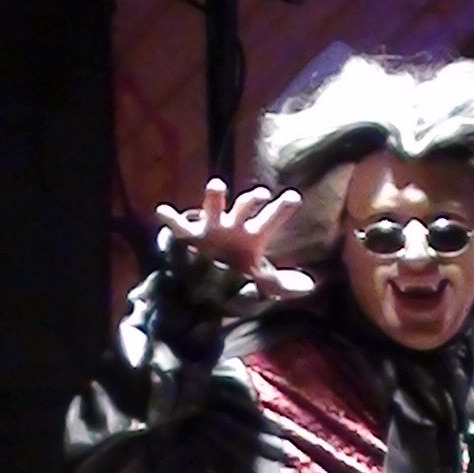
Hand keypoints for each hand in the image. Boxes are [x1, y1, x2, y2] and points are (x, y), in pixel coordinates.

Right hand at [155, 178, 314, 296]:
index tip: (294, 197)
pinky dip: (171, 218)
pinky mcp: (188, 236)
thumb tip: (310, 286)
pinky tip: (164, 211)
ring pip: (213, 207)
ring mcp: (210, 228)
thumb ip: (281, 284)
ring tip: (217, 186)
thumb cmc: (235, 274)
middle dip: (251, 201)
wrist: (204, 283)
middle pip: (244, 208)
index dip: (282, 209)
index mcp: (252, 235)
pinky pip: (178, 226)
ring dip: (215, 197)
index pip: (271, 220)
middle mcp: (232, 225)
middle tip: (260, 194)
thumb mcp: (259, 282)